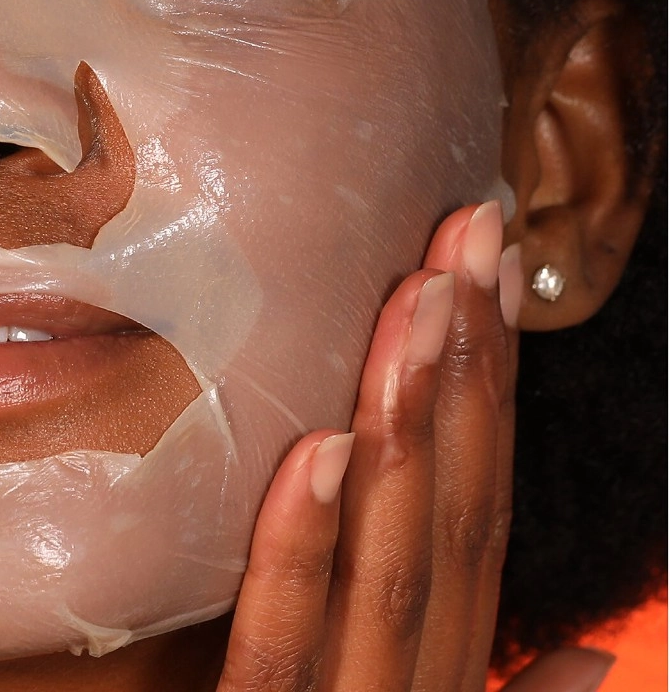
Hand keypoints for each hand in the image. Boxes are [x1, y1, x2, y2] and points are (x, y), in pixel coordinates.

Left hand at [219, 201, 529, 691]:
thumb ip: (486, 689)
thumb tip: (591, 658)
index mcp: (442, 675)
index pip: (482, 510)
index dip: (496, 388)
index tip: (490, 268)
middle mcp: (418, 691)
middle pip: (457, 516)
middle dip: (469, 370)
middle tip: (466, 231)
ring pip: (396, 565)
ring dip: (414, 430)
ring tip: (421, 301)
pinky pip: (286, 649)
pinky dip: (305, 551)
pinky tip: (320, 450)